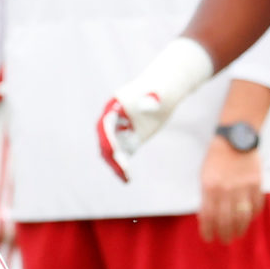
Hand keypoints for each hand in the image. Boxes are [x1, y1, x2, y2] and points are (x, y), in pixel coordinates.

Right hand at [97, 37, 214, 182]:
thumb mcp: (158, 93)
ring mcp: (120, 130)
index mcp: (115, 107)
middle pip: (106, 141)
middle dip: (112, 156)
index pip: (106, 126)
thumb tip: (150, 106)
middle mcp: (113, 121)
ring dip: (116, 165)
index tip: (115, 152)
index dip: (109, 139)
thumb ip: (152, 99)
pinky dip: (123, 167)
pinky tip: (127, 179)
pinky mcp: (129, 139)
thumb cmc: (161, 89)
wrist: (164, 91)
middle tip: (123, 170)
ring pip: (111, 151)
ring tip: (126, 178)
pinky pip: (122, 155)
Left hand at [197, 137, 262, 243]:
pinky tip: (249, 219)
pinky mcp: (257, 183)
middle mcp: (226, 190)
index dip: (208, 230)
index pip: (208, 216)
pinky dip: (253, 215)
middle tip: (224, 240)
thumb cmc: (217, 157)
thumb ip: (206, 195)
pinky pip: (256, 205)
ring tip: (237, 234)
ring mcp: (243, 187)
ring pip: (242, 216)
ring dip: (240, 228)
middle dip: (224, 233)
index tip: (208, 238)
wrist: (236, 138)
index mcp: (210, 187)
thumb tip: (208, 216)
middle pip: (226, 220)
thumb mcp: (204, 175)